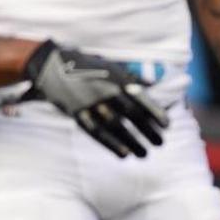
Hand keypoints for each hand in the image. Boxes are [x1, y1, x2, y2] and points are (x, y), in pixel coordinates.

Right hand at [23, 40, 167, 157]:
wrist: (52, 64)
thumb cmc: (89, 68)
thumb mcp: (111, 67)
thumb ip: (132, 80)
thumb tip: (155, 87)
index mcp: (115, 78)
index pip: (140, 98)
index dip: (155, 113)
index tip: (167, 126)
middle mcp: (104, 90)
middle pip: (132, 115)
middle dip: (148, 130)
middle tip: (161, 143)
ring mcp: (90, 103)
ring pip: (116, 126)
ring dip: (133, 141)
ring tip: (145, 154)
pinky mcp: (77, 113)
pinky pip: (96, 132)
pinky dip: (111, 144)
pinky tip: (124, 154)